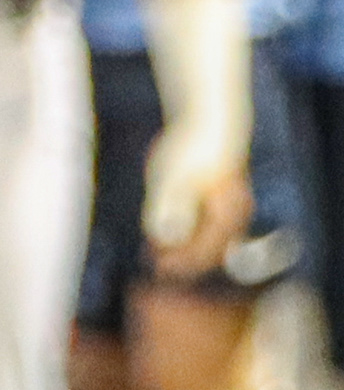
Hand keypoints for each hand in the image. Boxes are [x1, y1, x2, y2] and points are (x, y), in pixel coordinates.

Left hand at [147, 158, 249, 282]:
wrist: (209, 123)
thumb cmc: (189, 149)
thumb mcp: (172, 178)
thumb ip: (172, 207)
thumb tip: (170, 236)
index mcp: (227, 214)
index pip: (205, 253)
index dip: (180, 265)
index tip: (155, 267)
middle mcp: (237, 215)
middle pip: (210, 251)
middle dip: (184, 260)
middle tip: (153, 263)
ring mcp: (235, 208)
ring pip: (211, 240)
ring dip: (186, 249)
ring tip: (155, 249)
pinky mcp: (226, 200)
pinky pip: (210, 226)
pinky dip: (190, 234)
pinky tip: (166, 230)